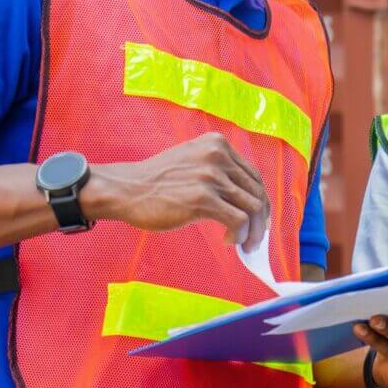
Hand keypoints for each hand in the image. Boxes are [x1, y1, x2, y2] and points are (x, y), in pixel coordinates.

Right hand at [84, 133, 269, 251]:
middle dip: (261, 220)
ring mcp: (211, 176)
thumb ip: (218, 172)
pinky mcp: (203, 198)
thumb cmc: (157, 182)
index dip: (260, 201)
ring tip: (245, 244)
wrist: (126, 189)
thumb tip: (246, 202)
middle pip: (257, 191)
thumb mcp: (192, 162)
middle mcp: (218, 155)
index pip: (253, 175)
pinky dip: (240, 235)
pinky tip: (228, 241)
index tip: (259, 219)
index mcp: (217, 144)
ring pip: (252, 207)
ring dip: (254, 231)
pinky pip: (239, 221)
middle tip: (256, 238)